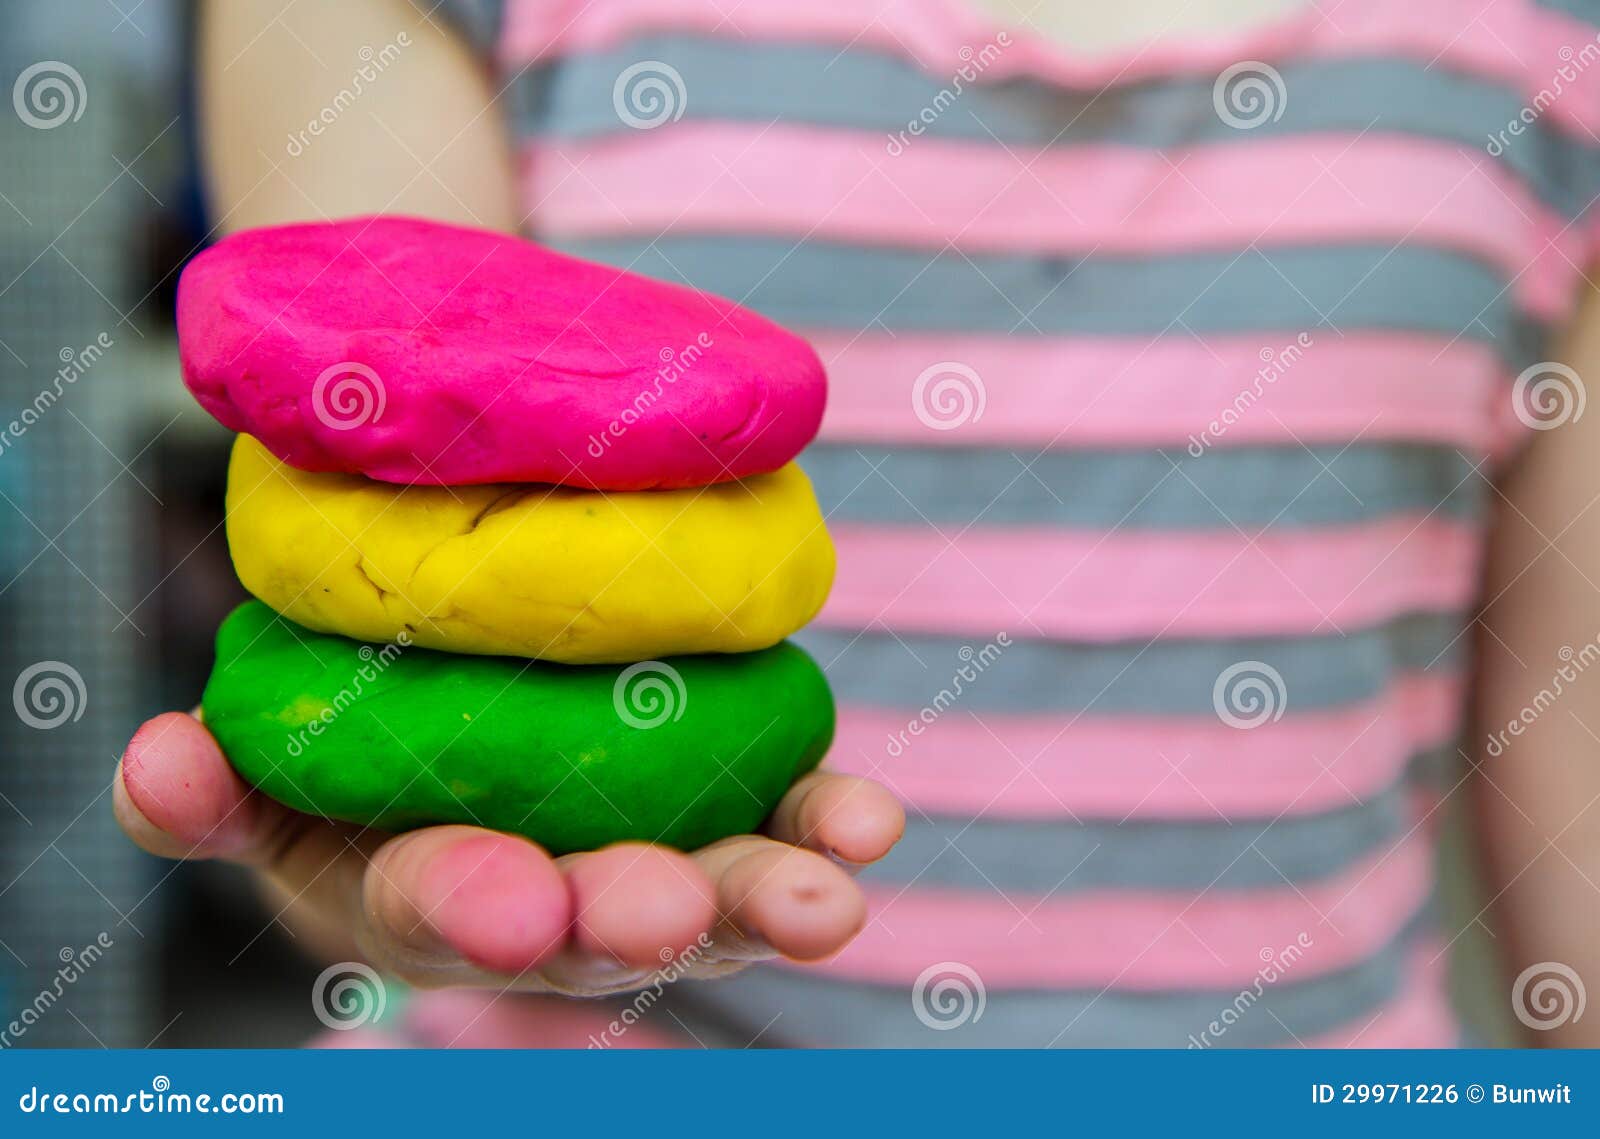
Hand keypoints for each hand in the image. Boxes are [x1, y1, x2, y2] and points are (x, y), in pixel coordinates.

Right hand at [114, 712, 903, 995]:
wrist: (472, 732)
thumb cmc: (356, 776)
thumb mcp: (270, 787)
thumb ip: (212, 793)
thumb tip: (154, 760)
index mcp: (435, 894)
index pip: (446, 909)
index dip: (470, 907)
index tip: (504, 901)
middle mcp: (558, 897)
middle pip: (599, 922)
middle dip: (635, 921)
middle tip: (669, 912)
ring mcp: (655, 854)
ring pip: (714, 887)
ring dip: (770, 892)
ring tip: (834, 895)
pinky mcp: (732, 802)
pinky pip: (783, 816)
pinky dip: (824, 817)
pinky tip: (870, 821)